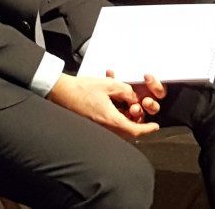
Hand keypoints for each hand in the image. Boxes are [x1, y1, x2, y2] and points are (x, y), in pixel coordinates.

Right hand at [46, 73, 160, 139]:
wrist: (60, 92)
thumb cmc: (80, 89)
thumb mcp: (109, 84)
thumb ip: (126, 91)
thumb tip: (134, 98)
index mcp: (110, 120)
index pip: (134, 130)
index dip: (147, 129)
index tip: (154, 126)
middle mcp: (104, 128)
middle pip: (128, 131)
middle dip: (136, 121)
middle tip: (137, 108)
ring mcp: (97, 128)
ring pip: (119, 128)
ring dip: (126, 118)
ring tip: (125, 103)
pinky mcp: (92, 125)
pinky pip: (109, 126)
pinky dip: (116, 117)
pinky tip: (113, 103)